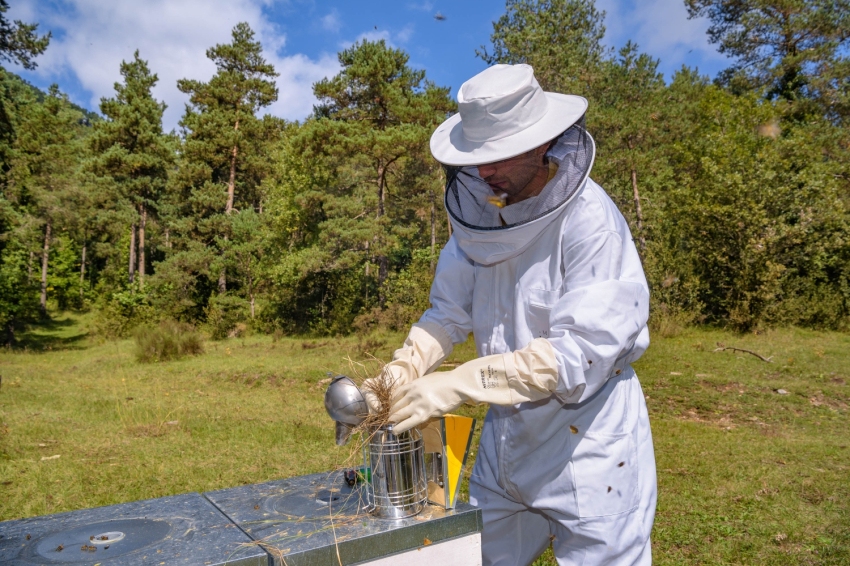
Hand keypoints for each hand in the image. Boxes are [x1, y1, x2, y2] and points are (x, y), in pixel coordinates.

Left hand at [388, 339, 559, 432]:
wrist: (460, 384)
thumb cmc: (448, 382)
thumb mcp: (430, 380)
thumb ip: (420, 387)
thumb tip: (416, 393)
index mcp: (413, 384)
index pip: (395, 396)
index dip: (390, 405)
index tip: (387, 411)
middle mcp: (412, 392)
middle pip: (394, 406)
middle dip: (388, 414)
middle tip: (382, 421)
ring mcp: (418, 403)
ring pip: (398, 414)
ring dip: (391, 421)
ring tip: (386, 428)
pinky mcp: (424, 413)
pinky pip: (407, 422)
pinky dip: (398, 427)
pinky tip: (394, 431)